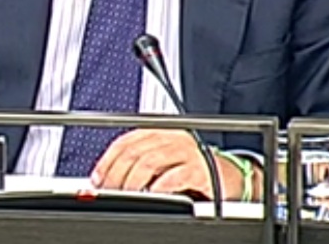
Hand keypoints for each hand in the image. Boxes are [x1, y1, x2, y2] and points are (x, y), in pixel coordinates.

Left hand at [91, 129, 258, 200]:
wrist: (232, 178)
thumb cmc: (195, 172)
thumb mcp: (165, 165)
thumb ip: (140, 167)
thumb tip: (108, 182)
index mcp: (162, 132)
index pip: (126, 140)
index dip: (107, 160)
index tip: (97, 179)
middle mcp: (174, 137)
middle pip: (135, 151)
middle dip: (116, 174)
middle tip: (108, 192)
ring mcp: (188, 152)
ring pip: (150, 162)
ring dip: (132, 182)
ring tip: (125, 196)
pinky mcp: (201, 169)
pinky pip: (174, 177)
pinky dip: (158, 188)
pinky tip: (151, 197)